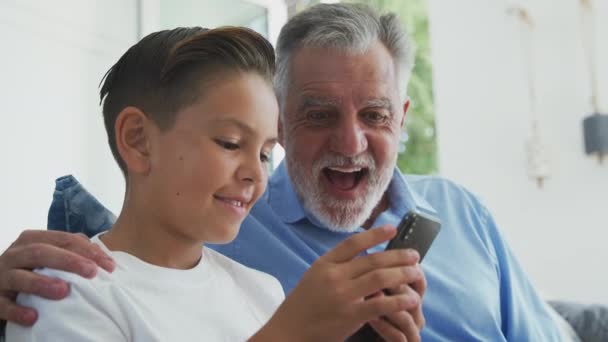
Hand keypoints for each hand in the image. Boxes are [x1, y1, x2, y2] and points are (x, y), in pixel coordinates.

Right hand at [0, 230, 114, 325]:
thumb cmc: (30, 269)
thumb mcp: (47, 256)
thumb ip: (71, 250)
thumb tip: (102, 257)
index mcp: (32, 240)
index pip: (63, 239)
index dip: (87, 251)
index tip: (109, 266)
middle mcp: (15, 254)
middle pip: (42, 252)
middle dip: (69, 261)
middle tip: (92, 272)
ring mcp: (1, 276)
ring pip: (19, 276)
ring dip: (41, 283)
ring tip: (63, 291)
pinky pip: (3, 304)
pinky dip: (17, 310)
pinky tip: (33, 317)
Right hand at [251, 226, 422, 341]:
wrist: (289, 331)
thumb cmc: (302, 306)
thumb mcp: (314, 278)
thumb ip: (338, 270)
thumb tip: (366, 263)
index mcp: (324, 264)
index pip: (353, 243)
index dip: (375, 234)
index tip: (392, 228)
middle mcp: (334, 275)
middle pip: (373, 260)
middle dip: (398, 256)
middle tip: (415, 255)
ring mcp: (343, 295)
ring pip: (381, 277)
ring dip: (402, 274)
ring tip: (416, 273)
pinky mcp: (351, 315)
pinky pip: (381, 304)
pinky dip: (399, 300)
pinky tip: (411, 298)